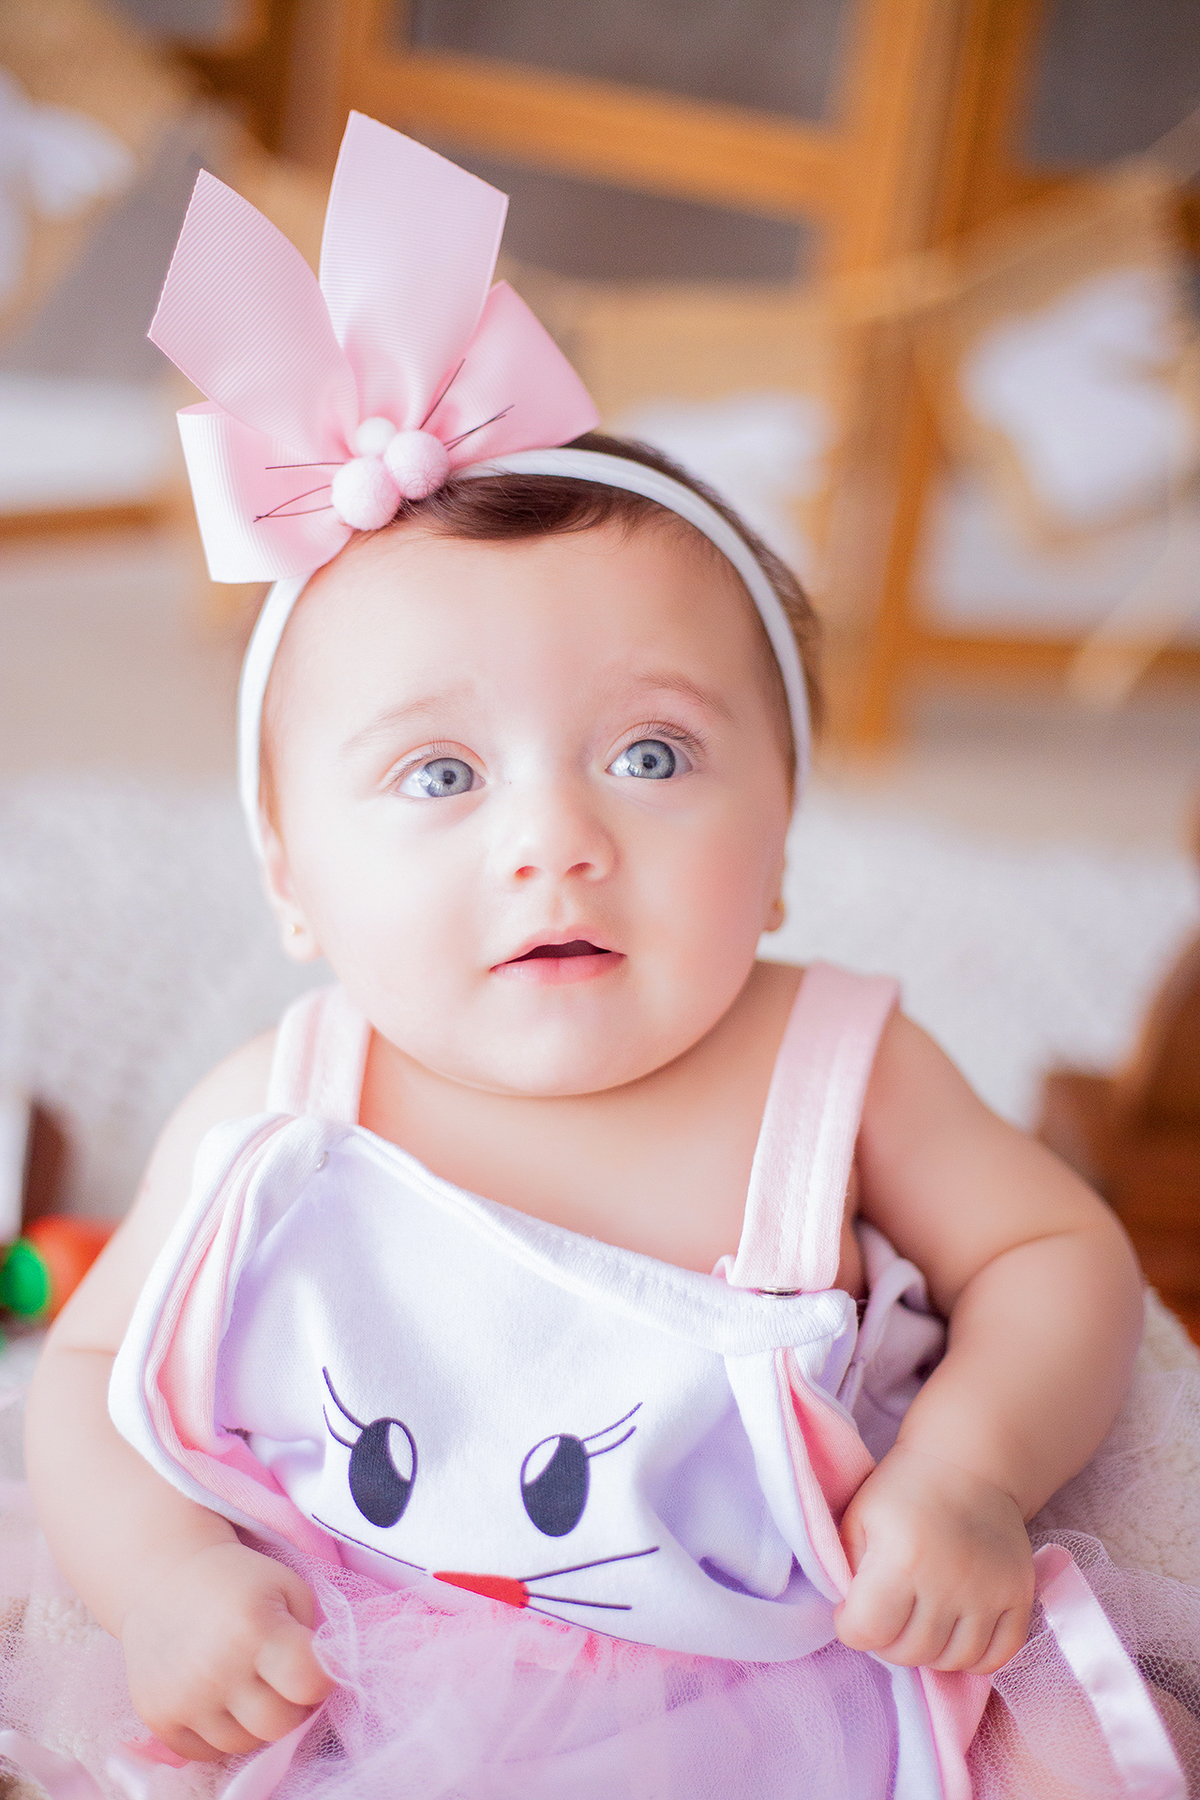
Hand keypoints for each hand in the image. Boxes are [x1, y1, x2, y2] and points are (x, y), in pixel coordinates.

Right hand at [121, 1539, 334, 1760]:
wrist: (163, 1577)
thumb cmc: (236, 1580)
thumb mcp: (286, 1586)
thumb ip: (312, 1634)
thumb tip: (321, 1683)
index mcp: (255, 1628)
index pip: (309, 1684)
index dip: (321, 1679)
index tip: (313, 1667)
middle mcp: (218, 1669)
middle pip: (279, 1725)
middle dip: (292, 1706)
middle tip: (283, 1682)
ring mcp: (185, 1698)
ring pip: (244, 1744)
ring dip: (255, 1722)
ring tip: (249, 1687)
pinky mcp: (158, 1717)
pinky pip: (206, 1752)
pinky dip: (220, 1733)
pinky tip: (218, 1699)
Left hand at [834, 1446, 1033, 1673]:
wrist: (967, 1465)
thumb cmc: (903, 1490)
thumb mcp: (858, 1518)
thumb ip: (845, 1570)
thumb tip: (850, 1620)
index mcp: (902, 1557)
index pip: (867, 1631)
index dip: (850, 1627)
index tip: (851, 1611)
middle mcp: (949, 1581)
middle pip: (910, 1653)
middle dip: (887, 1643)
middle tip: (885, 1616)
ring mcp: (989, 1592)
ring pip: (952, 1662)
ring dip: (928, 1653)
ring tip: (917, 1623)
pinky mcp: (1018, 1596)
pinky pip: (996, 1657)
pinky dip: (972, 1658)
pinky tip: (954, 1634)